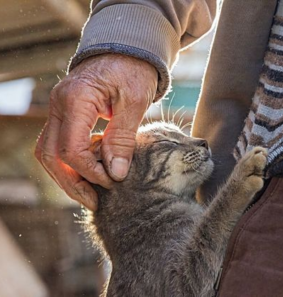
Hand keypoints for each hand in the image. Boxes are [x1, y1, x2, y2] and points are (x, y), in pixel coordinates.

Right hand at [35, 54, 157, 209]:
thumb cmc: (134, 69)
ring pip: (50, 152)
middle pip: (51, 155)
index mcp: (76, 99)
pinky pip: (59, 143)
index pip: (71, 149)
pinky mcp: (66, 113)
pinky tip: (93, 170)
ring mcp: (59, 108)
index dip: (91, 172)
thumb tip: (115, 174)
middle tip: (94, 202)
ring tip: (91, 193)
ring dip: (68, 176)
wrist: (127, 48)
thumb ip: (123, 138)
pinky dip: (73, 162)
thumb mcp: (135, 102)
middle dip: (71, 183)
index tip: (112, 182)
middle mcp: (59, 104)